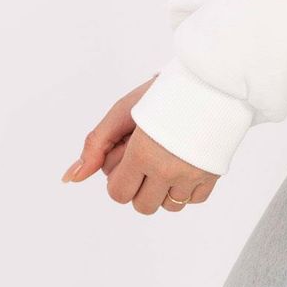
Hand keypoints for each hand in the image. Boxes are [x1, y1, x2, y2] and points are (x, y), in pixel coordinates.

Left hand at [61, 74, 219, 212]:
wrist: (212, 80)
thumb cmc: (167, 91)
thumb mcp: (123, 110)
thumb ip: (96, 145)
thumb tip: (72, 177)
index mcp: (143, 153)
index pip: (117, 193)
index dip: (118, 174)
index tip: (130, 150)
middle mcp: (168, 169)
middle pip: (142, 205)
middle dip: (139, 184)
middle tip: (149, 153)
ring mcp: (193, 174)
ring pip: (169, 206)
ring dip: (164, 188)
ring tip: (168, 156)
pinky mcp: (214, 174)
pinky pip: (193, 200)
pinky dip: (187, 188)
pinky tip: (185, 162)